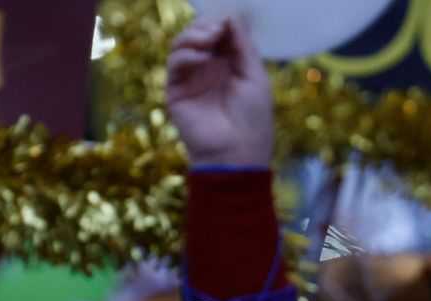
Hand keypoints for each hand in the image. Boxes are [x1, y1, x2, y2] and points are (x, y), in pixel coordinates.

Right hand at [167, 16, 273, 167]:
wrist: (237, 154)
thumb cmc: (252, 120)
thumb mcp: (255, 76)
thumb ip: (242, 46)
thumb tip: (229, 17)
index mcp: (228, 64)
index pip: (217, 32)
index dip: (220, 23)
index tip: (227, 24)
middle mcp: (207, 68)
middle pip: (197, 33)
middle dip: (205, 26)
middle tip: (216, 32)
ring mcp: (190, 79)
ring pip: (181, 45)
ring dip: (193, 36)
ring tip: (209, 41)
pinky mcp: (176, 92)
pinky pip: (175, 65)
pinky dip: (186, 55)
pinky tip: (202, 58)